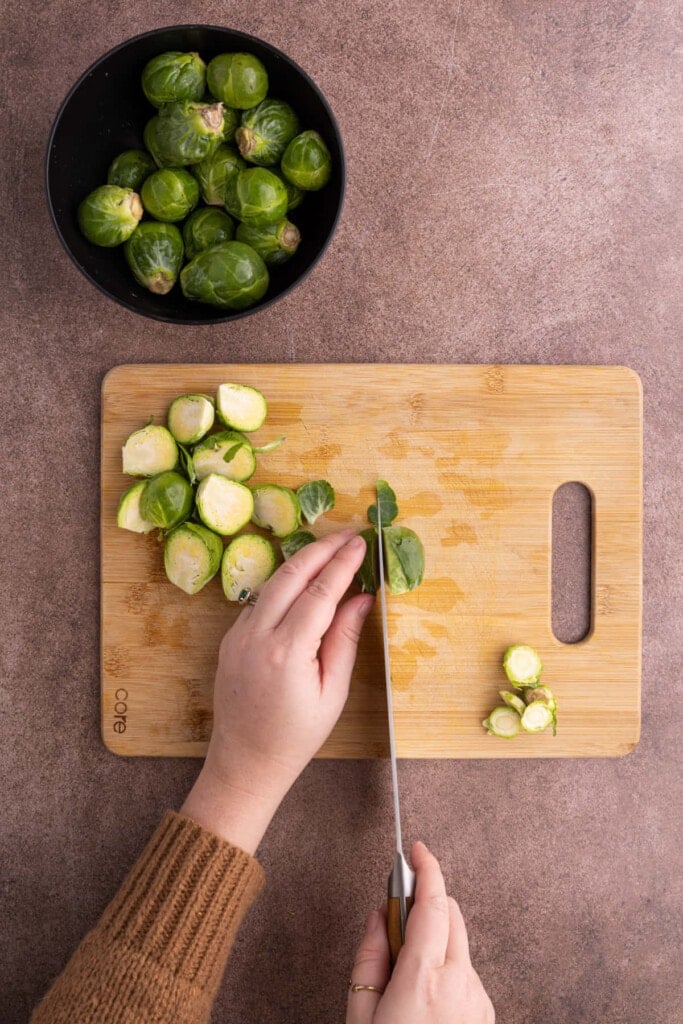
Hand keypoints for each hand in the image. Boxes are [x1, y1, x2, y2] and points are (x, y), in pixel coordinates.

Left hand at [182, 528, 372, 852]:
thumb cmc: (296, 736)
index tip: (361, 543)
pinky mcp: (230, 639)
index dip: (343, 564)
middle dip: (321, 549)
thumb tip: (362, 598)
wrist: (244, 762)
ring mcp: (237, 635)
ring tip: (329, 548)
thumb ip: (345, 640)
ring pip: (271, 583)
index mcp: (286, 652)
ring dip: (300, 562)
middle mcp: (256, 636)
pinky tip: (303, 579)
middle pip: (291, 575)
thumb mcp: (332, 692)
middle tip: (347, 534)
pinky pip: (259, 601)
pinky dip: (283, 584)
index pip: (320, 592)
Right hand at [346, 842, 494, 1023]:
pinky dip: (447, 971)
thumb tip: (378, 918)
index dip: (426, 870)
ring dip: (435, 945)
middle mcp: (458, 984)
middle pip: (450, 916)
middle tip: (396, 927)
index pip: (431, 905)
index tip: (418, 851)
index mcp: (423, 980)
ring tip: (407, 979)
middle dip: (425, 909)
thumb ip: (369, 959)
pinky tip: (426, 999)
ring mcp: (477, 999)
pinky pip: (466, 973)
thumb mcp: (361, 1015)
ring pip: (457, 945)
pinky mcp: (486, 1013)